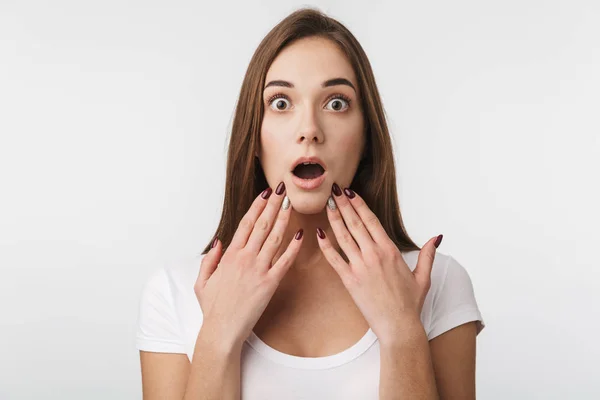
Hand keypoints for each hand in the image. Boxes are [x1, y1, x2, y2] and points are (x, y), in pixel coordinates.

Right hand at [195, 183, 302, 347]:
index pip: (246, 224)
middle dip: (273, 205)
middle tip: (282, 189)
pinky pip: (284, 262)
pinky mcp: (270, 284)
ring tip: (291, 204)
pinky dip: (293, 248)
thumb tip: (219, 242)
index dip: (257, 207)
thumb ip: (210, 259)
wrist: (221, 330)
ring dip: (283, 219)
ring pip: (274, 238)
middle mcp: (245, 258)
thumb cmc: (212, 308)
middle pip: (262, 225)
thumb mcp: (202, 281)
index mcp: (229, 256)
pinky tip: (301, 235)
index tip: (265, 194)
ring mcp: (258, 270)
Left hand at [317, 184, 441, 344]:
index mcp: (390, 251)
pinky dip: (325, 245)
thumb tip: (437, 237)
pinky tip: (318, 233)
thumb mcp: (423, 277)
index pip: (371, 221)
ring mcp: (360, 267)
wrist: (399, 326)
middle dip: (343, 205)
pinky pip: (334, 259)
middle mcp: (374, 255)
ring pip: (343, 237)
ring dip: (334, 219)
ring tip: (326, 204)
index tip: (350, 192)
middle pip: (355, 223)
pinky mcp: (349, 281)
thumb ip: (428, 254)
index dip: (359, 204)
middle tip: (333, 190)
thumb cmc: (410, 303)